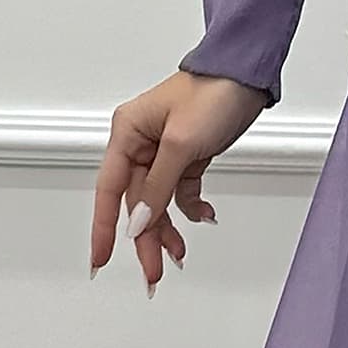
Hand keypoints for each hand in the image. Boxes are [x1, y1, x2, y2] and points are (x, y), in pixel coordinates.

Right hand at [91, 69, 265, 291]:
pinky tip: (203, 216)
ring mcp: (165, 150)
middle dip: (145, 237)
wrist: (248, 75)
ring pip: (158, 201)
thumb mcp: (181, 144)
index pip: (109, 189)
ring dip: (168, 227)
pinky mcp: (188, 154)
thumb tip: (138, 221)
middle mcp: (141, 142)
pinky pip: (181, 190)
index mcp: (128, 133)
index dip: (103, 228)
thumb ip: (158, 186)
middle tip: (152, 271)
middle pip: (137, 202)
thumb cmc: (213, 91)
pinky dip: (191, 206)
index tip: (100, 258)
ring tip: (177, 253)